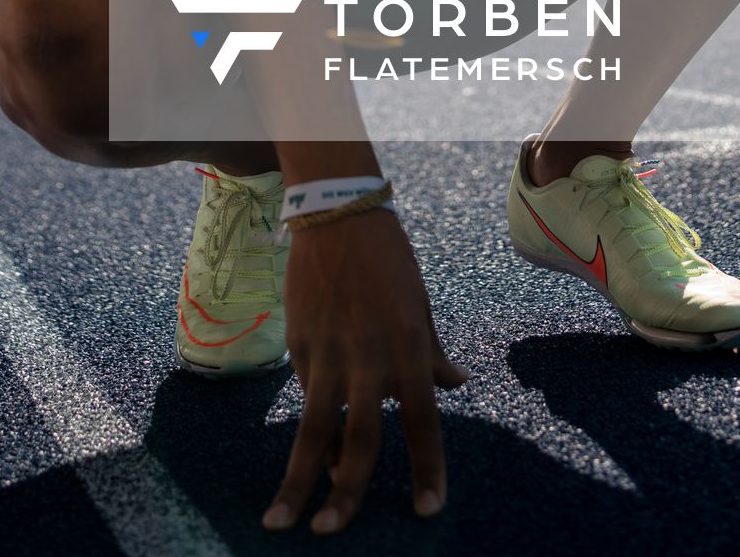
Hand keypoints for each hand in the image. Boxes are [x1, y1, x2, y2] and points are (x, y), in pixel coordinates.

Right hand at [262, 210, 467, 534]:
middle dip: (345, 494)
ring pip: (312, 429)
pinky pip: (305, 398)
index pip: (422, 423)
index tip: (427, 511)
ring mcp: (329, 354)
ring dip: (298, 480)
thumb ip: (433, 352)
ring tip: (281, 522)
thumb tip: (458, 385)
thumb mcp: (420, 304)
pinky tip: (306, 463)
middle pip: (359, 440)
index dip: (426, 469)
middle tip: (331, 533)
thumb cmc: (389, 259)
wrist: (338, 214)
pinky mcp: (299, 346)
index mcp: (410, 348)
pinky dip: (310, 432)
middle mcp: (370, 358)